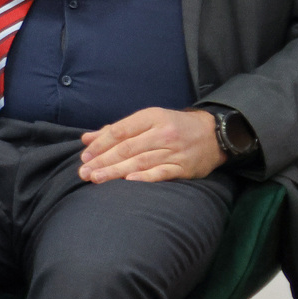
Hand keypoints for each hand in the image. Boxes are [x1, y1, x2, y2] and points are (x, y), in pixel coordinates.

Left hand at [78, 108, 224, 182]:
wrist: (213, 134)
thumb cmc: (173, 126)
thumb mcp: (148, 120)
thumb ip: (117, 130)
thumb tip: (87, 139)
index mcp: (152, 117)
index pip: (120, 131)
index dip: (101, 144)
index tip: (84, 156)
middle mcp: (163, 133)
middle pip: (127, 148)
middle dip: (103, 161)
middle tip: (84, 172)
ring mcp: (174, 151)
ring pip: (140, 161)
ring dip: (116, 171)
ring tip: (97, 178)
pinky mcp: (184, 167)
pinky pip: (162, 173)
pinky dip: (145, 177)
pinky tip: (128, 181)